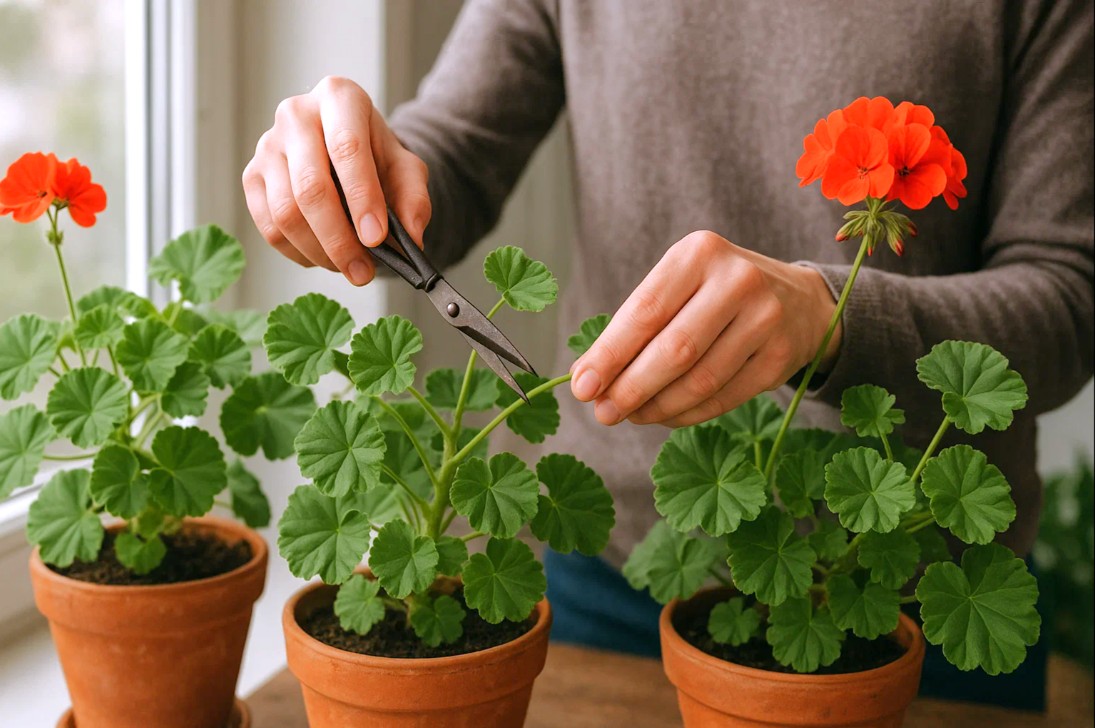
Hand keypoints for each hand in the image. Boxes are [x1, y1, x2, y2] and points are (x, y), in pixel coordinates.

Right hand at [242, 75, 430, 285]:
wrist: (347, 147)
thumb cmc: (376, 155)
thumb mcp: (406, 168)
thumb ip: (414, 199)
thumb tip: (411, 239)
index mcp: (339, 98)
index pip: (347, 148)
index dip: (362, 198)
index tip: (376, 238)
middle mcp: (296, 114)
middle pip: (310, 188)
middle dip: (339, 239)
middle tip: (363, 271)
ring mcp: (267, 145)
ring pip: (286, 213)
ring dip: (320, 252)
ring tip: (348, 267)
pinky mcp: (252, 176)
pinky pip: (269, 227)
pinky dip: (298, 253)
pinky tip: (324, 257)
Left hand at [570, 230, 840, 426]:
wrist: (797, 300)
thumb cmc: (714, 294)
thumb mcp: (678, 287)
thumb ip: (635, 326)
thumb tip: (587, 378)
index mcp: (699, 254)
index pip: (645, 311)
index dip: (610, 355)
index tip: (582, 387)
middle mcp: (738, 280)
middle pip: (674, 350)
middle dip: (631, 388)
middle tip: (603, 412)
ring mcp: (765, 319)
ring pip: (699, 380)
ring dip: (656, 407)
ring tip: (631, 415)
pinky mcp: (779, 357)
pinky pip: (723, 398)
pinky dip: (686, 414)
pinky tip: (664, 416)